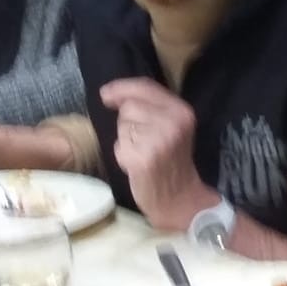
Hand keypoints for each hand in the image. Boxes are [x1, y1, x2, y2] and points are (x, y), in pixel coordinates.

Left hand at [104, 78, 217, 230]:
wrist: (180, 198)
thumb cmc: (171, 161)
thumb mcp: (171, 126)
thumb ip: (150, 106)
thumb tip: (110, 93)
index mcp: (181, 111)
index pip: (145, 86)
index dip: (122, 88)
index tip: (105, 94)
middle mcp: (172, 122)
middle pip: (130, 106)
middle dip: (128, 122)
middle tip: (143, 141)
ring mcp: (158, 141)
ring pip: (123, 126)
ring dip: (125, 140)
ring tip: (142, 153)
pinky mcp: (142, 159)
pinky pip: (119, 146)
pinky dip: (122, 156)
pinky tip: (136, 165)